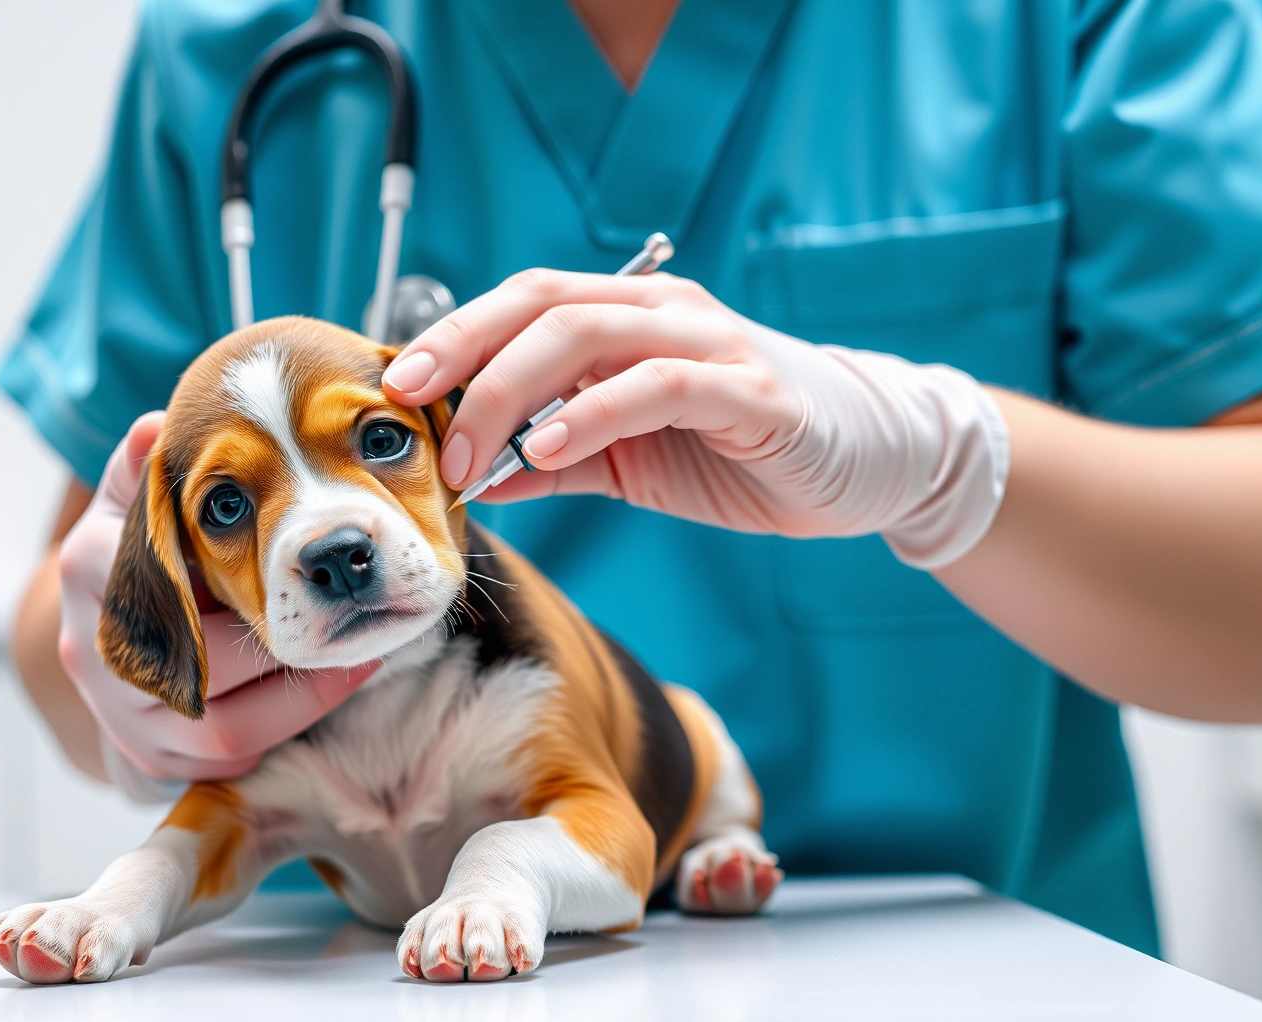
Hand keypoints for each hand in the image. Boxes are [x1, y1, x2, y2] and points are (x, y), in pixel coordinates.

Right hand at [56, 412, 380, 794]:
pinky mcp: (144, 759)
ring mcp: (119, 712)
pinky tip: (317, 698)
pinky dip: (277, 734)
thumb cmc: (144, 549)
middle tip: (358, 628)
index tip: (319, 570)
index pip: (172, 575)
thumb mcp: (136, 498)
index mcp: (93, 567)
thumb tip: (156, 427)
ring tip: (355, 665)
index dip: (251, 582)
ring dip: (298, 702)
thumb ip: (148, 465)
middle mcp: (95, 648)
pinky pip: (223, 763)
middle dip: (292, 652)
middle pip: (212, 667)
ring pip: (224, 730)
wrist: (98, 627)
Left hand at [381, 269, 1008, 567]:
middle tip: (413, 417)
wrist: (868, 465)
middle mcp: (662, 313)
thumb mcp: (628, 460)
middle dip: (462, 356)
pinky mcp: (752, 392)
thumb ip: (553, 462)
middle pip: (540, 303)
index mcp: (627, 319)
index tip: (392, 388)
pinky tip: (550, 450)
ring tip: (469, 454)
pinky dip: (593, 413)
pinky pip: (658, 386)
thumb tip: (471, 480)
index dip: (451, 335)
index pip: (522, 301)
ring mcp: (709, 345)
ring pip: (588, 332)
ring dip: (511, 391)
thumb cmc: (741, 454)